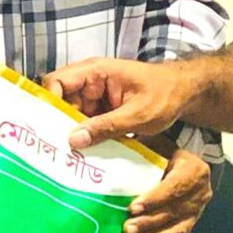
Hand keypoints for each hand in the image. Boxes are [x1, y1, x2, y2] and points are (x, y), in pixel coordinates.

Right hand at [45, 55, 202, 148]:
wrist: (186, 93)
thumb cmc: (165, 95)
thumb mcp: (138, 115)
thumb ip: (106, 127)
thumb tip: (73, 141)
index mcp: (95, 72)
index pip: (57, 81)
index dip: (48, 103)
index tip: (47, 129)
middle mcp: (89, 83)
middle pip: (60, 102)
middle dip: (56, 125)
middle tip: (52, 152)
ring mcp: (95, 97)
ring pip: (70, 116)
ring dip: (69, 135)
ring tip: (64, 159)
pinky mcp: (101, 111)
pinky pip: (84, 124)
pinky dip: (83, 139)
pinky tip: (81, 158)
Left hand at [126, 149, 212, 232]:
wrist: (182, 162)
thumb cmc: (164, 151)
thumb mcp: (156, 144)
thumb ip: (139, 149)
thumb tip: (107, 146)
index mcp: (194, 169)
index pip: (174, 187)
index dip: (154, 199)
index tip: (133, 208)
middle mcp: (200, 192)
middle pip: (174, 212)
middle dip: (149, 223)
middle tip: (127, 228)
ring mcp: (197, 211)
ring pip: (178, 230)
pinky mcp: (191, 224)